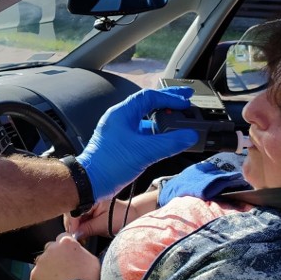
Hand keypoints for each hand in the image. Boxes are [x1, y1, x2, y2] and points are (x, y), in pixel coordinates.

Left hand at [30, 233, 100, 279]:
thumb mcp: (92, 259)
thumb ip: (81, 251)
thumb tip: (78, 251)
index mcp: (66, 242)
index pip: (63, 237)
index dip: (66, 246)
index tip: (68, 254)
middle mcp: (51, 249)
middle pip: (51, 248)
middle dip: (56, 256)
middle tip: (64, 268)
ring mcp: (41, 261)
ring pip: (43, 261)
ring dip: (48, 267)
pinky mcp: (34, 274)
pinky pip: (37, 274)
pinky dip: (42, 279)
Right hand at [67, 190, 159, 239]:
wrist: (132, 217)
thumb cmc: (121, 217)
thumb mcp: (103, 224)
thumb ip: (87, 228)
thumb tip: (74, 234)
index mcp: (91, 197)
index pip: (74, 210)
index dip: (72, 224)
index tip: (73, 235)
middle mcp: (88, 198)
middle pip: (72, 213)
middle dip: (73, 226)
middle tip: (75, 237)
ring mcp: (88, 204)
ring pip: (75, 217)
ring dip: (76, 227)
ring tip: (80, 237)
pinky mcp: (89, 210)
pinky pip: (80, 219)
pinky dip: (80, 226)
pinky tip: (82, 233)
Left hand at [77, 87, 197, 201]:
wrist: (90, 183)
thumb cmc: (109, 164)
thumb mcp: (144, 152)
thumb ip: (170, 143)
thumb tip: (190, 136)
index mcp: (122, 113)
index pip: (149, 96)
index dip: (169, 97)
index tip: (185, 101)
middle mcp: (121, 118)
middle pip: (148, 104)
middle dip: (168, 102)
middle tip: (186, 100)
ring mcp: (121, 131)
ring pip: (146, 119)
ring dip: (163, 118)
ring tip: (180, 119)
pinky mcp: (122, 143)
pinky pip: (143, 133)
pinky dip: (156, 133)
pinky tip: (167, 138)